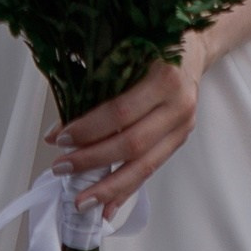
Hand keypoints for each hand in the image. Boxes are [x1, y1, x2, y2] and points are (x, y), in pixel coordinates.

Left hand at [48, 33, 212, 215]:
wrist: (193, 45)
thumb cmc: (152, 42)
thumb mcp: (124, 50)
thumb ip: (94, 84)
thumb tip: (57, 131)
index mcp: (165, 77)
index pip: (121, 112)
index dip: (89, 129)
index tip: (60, 139)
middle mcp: (179, 106)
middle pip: (132, 144)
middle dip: (93, 160)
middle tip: (61, 168)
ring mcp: (183, 127)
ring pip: (145, 165)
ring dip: (110, 188)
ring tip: (82, 203)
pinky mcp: (180, 140)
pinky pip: (151, 170)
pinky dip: (127, 190)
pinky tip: (107, 208)